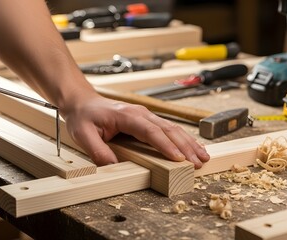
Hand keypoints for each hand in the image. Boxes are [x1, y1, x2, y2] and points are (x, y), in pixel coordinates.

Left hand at [63, 95, 209, 167]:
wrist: (82, 101)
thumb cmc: (84, 116)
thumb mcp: (83, 134)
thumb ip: (98, 150)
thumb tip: (114, 167)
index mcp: (127, 116)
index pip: (151, 131)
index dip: (165, 145)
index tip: (179, 158)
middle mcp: (141, 114)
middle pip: (168, 129)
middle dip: (185, 146)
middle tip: (198, 163)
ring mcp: (145, 116)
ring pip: (172, 128)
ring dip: (189, 143)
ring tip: (203, 157)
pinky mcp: (147, 121)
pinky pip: (168, 129)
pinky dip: (182, 139)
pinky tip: (192, 148)